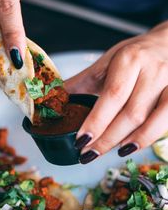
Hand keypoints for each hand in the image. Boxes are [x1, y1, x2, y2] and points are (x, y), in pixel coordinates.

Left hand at [65, 22, 167, 163]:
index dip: (97, 121)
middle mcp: (153, 71)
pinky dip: (148, 138)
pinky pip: (166, 121)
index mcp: (129, 60)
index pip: (112, 96)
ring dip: (130, 142)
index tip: (81, 141)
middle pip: (131, 113)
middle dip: (108, 138)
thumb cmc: (134, 56)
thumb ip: (81, 82)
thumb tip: (53, 100)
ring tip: (110, 153)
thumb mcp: (106, 63)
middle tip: (88, 154)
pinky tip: (132, 146)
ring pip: (151, 120)